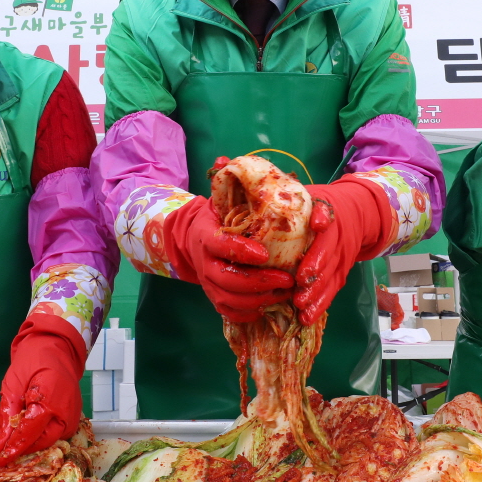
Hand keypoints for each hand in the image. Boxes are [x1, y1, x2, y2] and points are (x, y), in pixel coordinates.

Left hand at [0, 313, 85, 465]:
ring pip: (50, 441)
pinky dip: (41, 435)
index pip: (29, 434)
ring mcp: (73, 416)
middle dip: (22, 449)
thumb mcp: (12, 385)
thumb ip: (8, 416)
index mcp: (50, 401)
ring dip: (32, 443)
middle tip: (3, 451)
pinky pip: (56, 433)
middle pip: (42, 442)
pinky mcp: (74, 417)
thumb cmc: (32, 360)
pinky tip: (27, 430)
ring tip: (13, 440)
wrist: (55, 347)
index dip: (12, 449)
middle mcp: (66, 412)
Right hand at [164, 195, 292, 322]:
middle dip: (259, 282)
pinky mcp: (214, 297)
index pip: (220, 245)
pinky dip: (249, 313)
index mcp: (205, 236)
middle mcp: (204, 262)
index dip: (241, 251)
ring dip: (259, 299)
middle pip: (227, 279)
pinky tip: (269, 304)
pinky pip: (229, 313)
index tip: (265, 254)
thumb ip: (232, 188)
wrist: (195, 238)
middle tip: (286, 279)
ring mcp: (207, 283)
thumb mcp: (222, 201)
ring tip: (284, 292)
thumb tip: (238, 167)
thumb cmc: (219, 218)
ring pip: (229, 299)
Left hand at [293, 178, 391, 325]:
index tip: (305, 269)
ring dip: (317, 295)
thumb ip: (292, 199)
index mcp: (330, 218)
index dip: (317, 250)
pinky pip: (334, 289)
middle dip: (314, 279)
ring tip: (302, 309)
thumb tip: (259, 196)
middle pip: (328, 260)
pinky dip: (322, 304)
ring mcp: (342, 257)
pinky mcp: (342, 271)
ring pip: (331, 278)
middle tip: (299, 293)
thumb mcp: (312, 195)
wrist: (357, 211)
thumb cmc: (321, 204)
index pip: (326, 234)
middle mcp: (338, 239)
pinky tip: (308, 317)